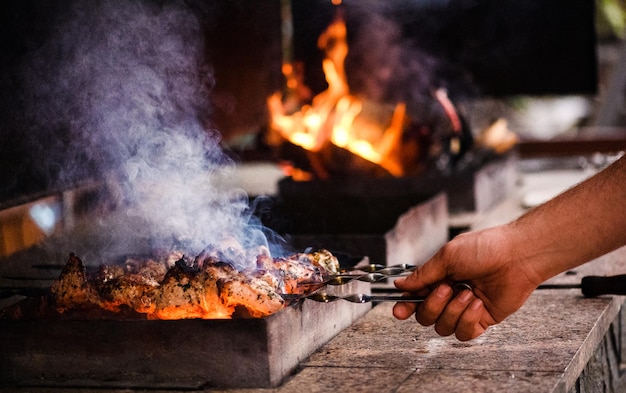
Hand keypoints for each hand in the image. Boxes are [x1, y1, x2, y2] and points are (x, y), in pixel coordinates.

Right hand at [392, 225, 541, 340]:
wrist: (516, 256)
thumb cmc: (484, 248)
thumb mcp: (447, 257)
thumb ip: (423, 275)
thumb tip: (400, 285)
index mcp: (438, 278)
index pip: (415, 298)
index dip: (405, 306)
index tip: (399, 311)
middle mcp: (449, 295)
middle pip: (425, 317)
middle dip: (432, 306)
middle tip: (447, 289)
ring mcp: (465, 309)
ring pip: (443, 328)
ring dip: (453, 311)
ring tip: (468, 293)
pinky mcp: (481, 320)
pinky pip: (464, 333)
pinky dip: (468, 320)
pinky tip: (477, 304)